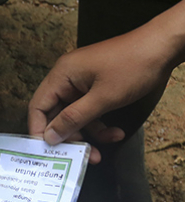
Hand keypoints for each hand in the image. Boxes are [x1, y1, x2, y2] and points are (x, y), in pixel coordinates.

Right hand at [28, 21, 181, 161]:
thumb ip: (74, 118)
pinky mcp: (96, 86)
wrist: (163, 47)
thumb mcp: (103, 98)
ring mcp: (82, 82)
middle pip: (57, 114)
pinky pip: (90, 110)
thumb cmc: (133, 66)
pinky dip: (101, 123)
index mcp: (61, 75)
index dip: (39, 129)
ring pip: (76, 115)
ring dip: (91, 132)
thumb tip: (50, 136)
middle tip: (83, 155)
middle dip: (71, 135)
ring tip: (107, 144)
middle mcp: (67, 78)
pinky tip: (116, 131)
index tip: (47, 151)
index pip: (38, 106)